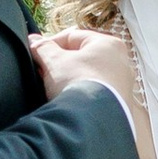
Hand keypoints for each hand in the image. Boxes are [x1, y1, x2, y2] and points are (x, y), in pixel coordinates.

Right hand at [34, 26, 154, 158]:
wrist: (93, 120)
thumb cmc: (77, 82)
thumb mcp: (54, 61)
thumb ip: (42, 48)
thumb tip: (34, 41)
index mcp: (108, 44)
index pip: (72, 37)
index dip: (50, 45)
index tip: (37, 56)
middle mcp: (121, 62)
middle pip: (82, 57)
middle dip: (60, 65)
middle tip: (44, 74)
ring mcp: (123, 85)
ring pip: (90, 76)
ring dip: (70, 80)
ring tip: (54, 90)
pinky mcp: (121, 105)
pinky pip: (96, 94)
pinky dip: (82, 95)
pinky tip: (69, 103)